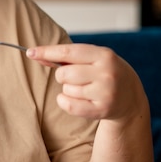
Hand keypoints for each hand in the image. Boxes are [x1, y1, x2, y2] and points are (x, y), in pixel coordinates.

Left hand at [26, 43, 142, 121]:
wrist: (130, 97)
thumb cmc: (104, 73)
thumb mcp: (92, 59)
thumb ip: (66, 57)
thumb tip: (35, 54)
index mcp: (104, 55)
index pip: (68, 51)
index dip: (47, 52)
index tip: (30, 52)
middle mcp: (106, 73)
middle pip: (63, 74)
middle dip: (62, 76)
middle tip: (76, 77)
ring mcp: (105, 93)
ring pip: (66, 90)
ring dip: (68, 90)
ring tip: (85, 89)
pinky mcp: (101, 110)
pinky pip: (68, 105)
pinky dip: (66, 101)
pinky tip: (78, 99)